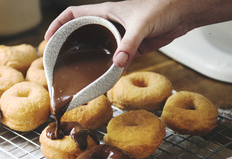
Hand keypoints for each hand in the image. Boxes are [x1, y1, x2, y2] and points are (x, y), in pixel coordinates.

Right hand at [45, 0, 190, 66]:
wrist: (182, 14)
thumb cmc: (161, 8)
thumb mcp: (141, 25)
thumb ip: (129, 44)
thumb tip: (117, 63)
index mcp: (105, 12)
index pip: (73, 14)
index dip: (59, 24)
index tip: (49, 38)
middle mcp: (109, 24)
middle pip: (83, 34)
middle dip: (71, 46)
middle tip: (62, 61)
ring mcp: (119, 37)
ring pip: (99, 49)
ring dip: (92, 60)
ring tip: (82, 73)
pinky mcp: (131, 48)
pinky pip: (116, 59)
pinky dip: (111, 68)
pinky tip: (107, 77)